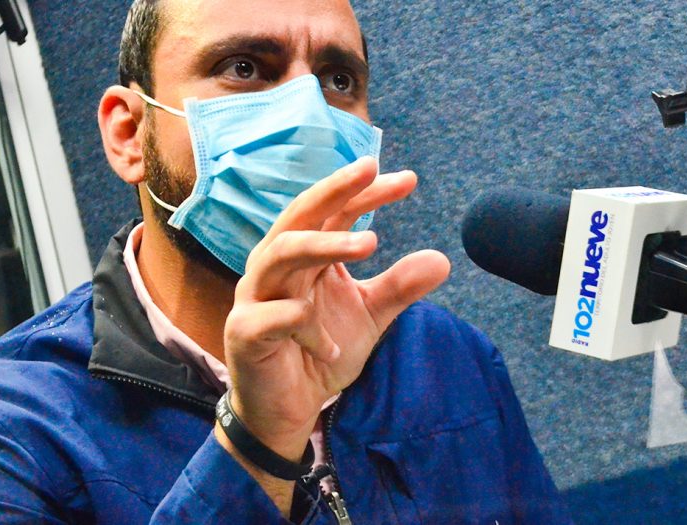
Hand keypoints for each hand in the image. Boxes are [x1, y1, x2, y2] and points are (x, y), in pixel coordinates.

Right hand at [222, 156, 450, 458]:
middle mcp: (276, 265)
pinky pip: (272, 317)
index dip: (368, 192)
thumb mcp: (369, 318)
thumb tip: (442, 259)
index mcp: (305, 255)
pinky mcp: (244, 332)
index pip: (335, 211)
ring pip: (282, 253)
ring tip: (372, 244)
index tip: (409, 180)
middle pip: (301, 214)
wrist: (287, 410)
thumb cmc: (320, 352)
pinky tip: (331, 347)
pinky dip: (304, 324)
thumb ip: (398, 287)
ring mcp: (256, 296)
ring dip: (325, 244)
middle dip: (335, 189)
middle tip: (372, 171)